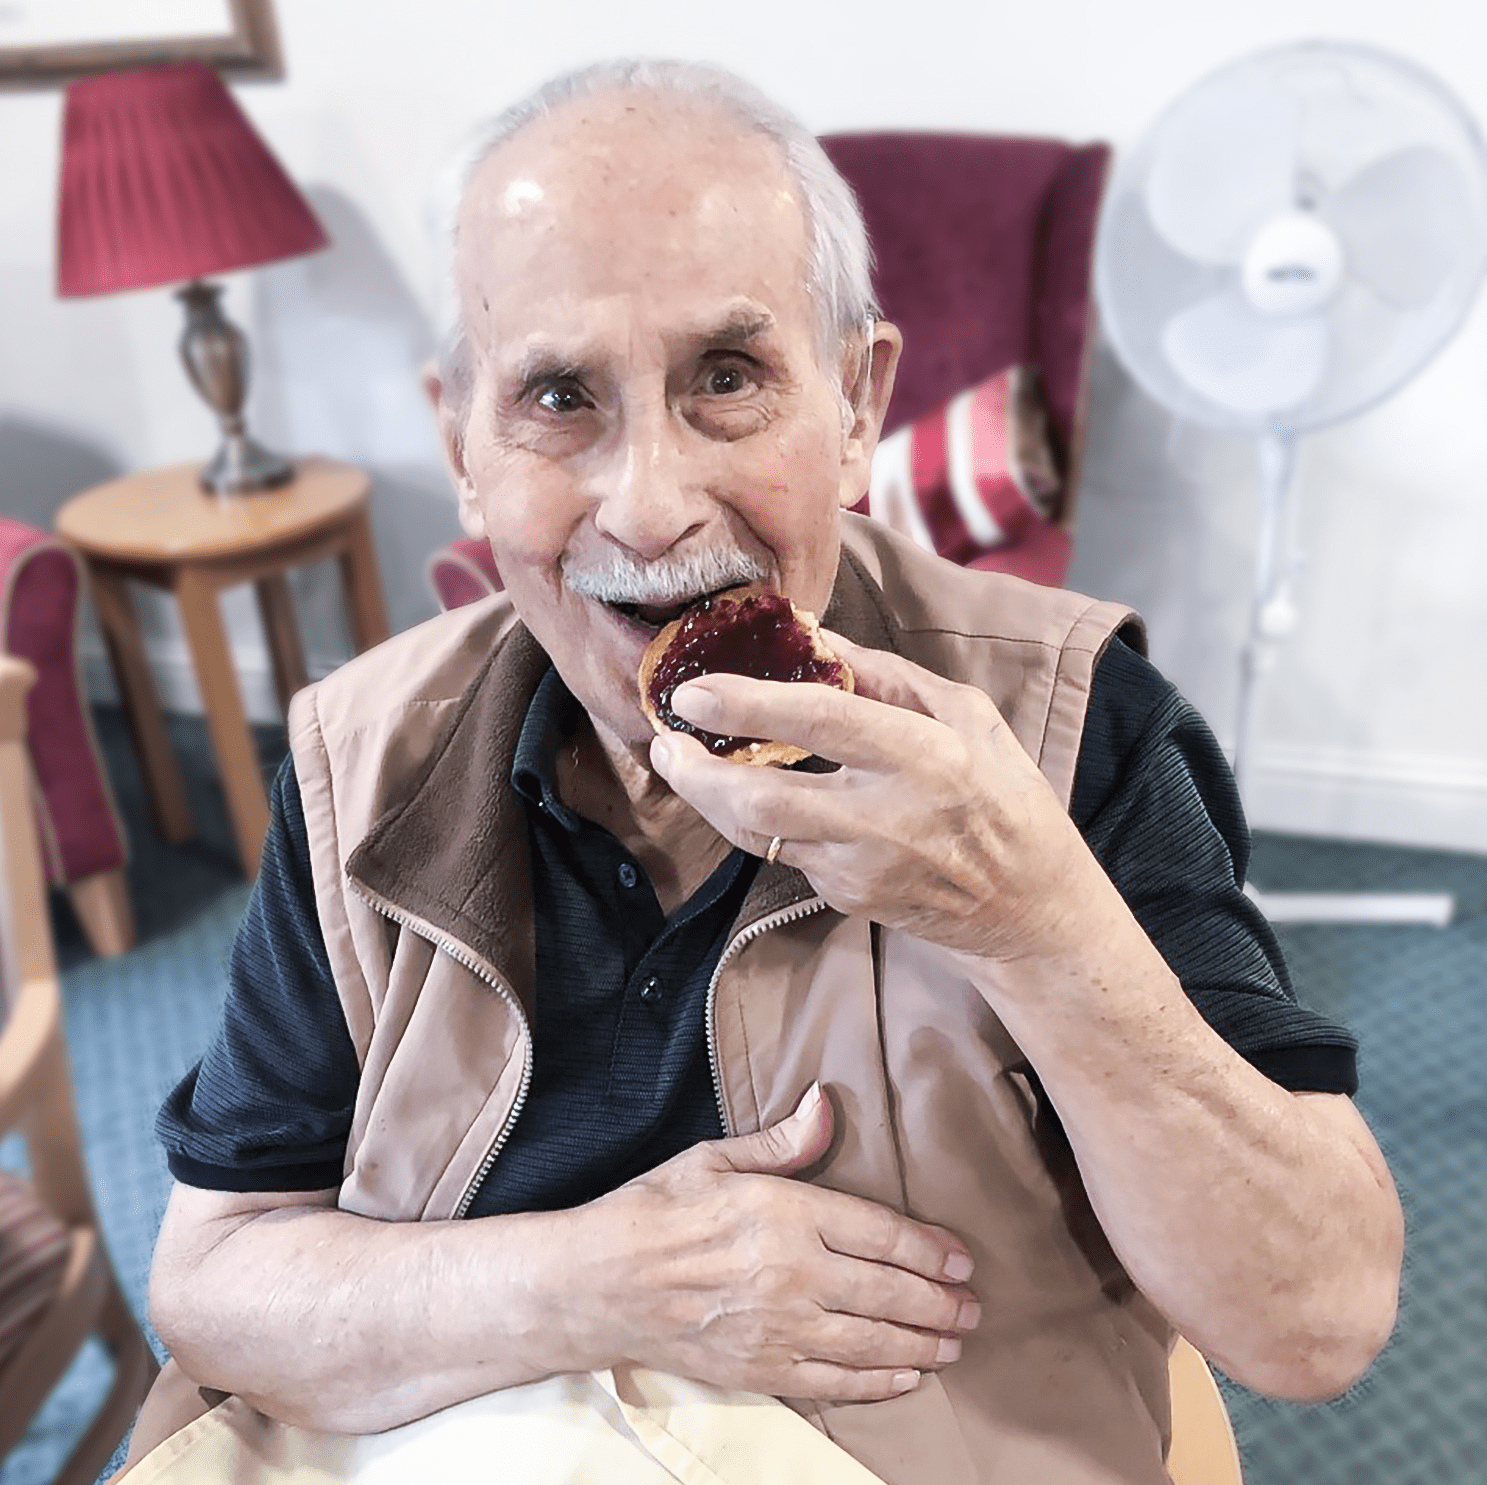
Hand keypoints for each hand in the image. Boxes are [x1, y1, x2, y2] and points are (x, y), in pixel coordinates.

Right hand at [572, 1084, 978, 1401]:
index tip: (961, 1260)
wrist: (598, 1283)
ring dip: (922, 1346)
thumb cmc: (654, 1211)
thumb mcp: (713, 1158)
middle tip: (973, 1310)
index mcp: (785, 1214)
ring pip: (871, 1343)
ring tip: (953, 1345)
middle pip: (888, 1293)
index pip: (880, 1233)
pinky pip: (834, 1384)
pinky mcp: (760, 1371)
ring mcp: (778, 1329)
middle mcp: (792, 1274)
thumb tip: (826, 1103)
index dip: (929, 1250)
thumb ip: (782, 1142)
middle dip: (939, 1304)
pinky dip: (877, 1383)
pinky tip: (904, 1378)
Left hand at [648, 632, 1103, 960]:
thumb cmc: (1005, 797)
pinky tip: (739, 794)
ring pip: (756, 834)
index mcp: (926, 756)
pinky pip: (782, 852)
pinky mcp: (845, 897)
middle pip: (764, 797)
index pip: (822, 722)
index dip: (749, 704)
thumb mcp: (969, 716)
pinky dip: (753, 821)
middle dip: (698, 771)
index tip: (695, 692)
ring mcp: (861, 866)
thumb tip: (815, 639)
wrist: (1029, 907)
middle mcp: (888, 817)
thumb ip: (889, 677)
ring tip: (680, 761)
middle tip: (665, 739)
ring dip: (707, 798)